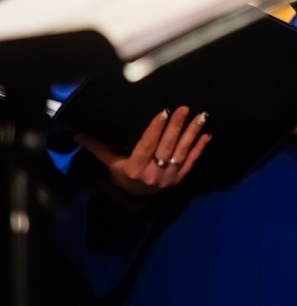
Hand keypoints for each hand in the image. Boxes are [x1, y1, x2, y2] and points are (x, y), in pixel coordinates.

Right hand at [77, 106, 211, 196]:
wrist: (136, 197)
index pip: (147, 146)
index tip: (164, 112)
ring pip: (182, 152)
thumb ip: (99, 147)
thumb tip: (79, 134)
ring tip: (201, 117)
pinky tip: (207, 135)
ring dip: (192, 134)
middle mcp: (153, 174)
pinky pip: (192, 162)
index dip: (156, 129)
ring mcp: (169, 177)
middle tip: (185, 108)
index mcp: (134, 169)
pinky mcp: (180, 178)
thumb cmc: (122, 175)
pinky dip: (200, 148)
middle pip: (166, 147)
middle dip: (176, 127)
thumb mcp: (110, 162)